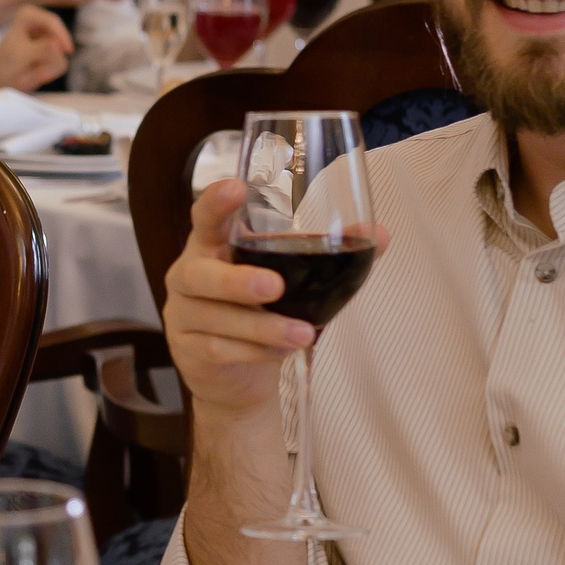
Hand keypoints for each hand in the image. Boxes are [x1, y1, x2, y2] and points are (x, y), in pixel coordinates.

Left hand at [0, 5, 74, 91]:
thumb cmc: (3, 62)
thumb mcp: (19, 54)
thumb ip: (40, 48)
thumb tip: (58, 46)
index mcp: (28, 15)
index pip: (52, 22)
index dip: (62, 36)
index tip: (68, 51)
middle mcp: (41, 24)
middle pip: (59, 41)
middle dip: (45, 62)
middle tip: (27, 76)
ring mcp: (48, 39)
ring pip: (60, 56)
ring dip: (42, 72)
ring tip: (23, 79)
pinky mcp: (52, 54)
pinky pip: (59, 65)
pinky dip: (45, 75)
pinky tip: (31, 77)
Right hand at [160, 179, 310, 419]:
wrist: (233, 377)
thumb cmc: (259, 312)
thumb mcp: (289, 280)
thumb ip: (325, 256)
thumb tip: (381, 235)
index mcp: (211, 247)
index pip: (204, 218)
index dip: (216, 203)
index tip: (236, 188)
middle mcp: (187, 276)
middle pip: (198, 274)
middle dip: (237, 281)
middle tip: (275, 287)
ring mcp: (182, 316)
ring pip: (215, 319)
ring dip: (262, 327)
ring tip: (303, 334)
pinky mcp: (188, 351)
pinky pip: (218, 350)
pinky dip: (255, 352)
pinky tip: (282, 352)